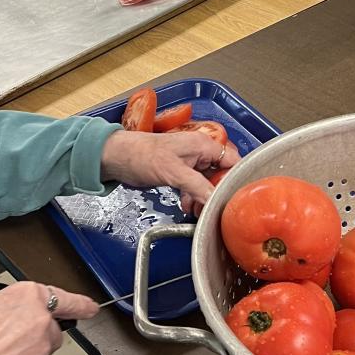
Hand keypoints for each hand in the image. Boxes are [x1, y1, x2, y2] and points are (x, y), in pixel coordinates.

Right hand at [0, 282, 97, 354]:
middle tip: (5, 341)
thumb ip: (8, 304)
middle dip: (34, 335)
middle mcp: (40, 320)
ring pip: (40, 351)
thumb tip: (13, 312)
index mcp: (27, 296)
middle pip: (49, 329)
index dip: (80, 304)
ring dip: (25, 353)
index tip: (90, 308)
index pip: (65, 298)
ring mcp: (40, 349)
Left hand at [101, 129, 239, 214]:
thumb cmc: (142, 155)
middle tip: (214, 207)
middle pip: (221, 173)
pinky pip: (194, 186)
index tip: (235, 197)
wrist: (118, 158)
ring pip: (207, 182)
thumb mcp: (174, 173)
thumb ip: (197, 186)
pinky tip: (187, 205)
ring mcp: (189, 162)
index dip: (236, 178)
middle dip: (217, 192)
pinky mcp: (179, 172)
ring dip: (204, 197)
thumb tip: (215, 200)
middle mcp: (199, 152)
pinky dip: (193, 197)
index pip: (232, 161)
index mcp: (203, 145)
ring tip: (198, 209)